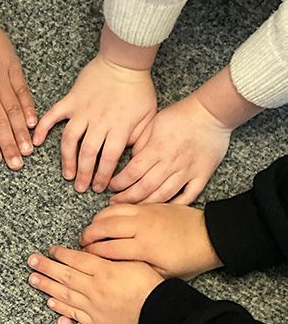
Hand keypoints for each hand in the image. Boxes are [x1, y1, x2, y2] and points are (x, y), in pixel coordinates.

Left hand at [28, 247, 162, 323]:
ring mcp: (94, 307)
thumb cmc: (152, 287)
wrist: (162, 316)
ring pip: (64, 294)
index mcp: (105, 271)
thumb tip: (93, 254)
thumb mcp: (134, 263)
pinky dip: (60, 308)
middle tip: (31, 261)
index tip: (51, 250)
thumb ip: (111, 258)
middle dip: (46, 267)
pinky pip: (74, 314)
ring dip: (47, 286)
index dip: (61, 254)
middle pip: (65, 275)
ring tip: (33, 278)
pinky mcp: (96, 323)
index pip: (76, 259)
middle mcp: (95, 288)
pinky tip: (50, 302)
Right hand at [33, 54, 156, 192]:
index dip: (103, 176)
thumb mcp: (149, 117)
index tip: (100, 187)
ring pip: (69, 140)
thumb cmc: (139, 89)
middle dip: (84, 174)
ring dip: (67, 159)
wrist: (124, 61)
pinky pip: (53, 115)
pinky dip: (42, 128)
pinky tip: (35, 141)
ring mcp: (82, 110)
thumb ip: (140, 139)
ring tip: (67, 174)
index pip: (109, 158)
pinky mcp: (71, 100)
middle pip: (87, 153)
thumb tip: (133, 159)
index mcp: (119, 127)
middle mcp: (98, 121)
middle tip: (81, 188)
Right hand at [81, 203, 222, 278]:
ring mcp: (145, 212)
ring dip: (96, 221)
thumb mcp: (164, 275)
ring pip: (110, 212)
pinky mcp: (150, 204)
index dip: (92, 253)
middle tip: (82, 243)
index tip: (85, 257)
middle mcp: (141, 227)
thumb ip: (138, 272)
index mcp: (144, 248)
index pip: (107, 249)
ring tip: (91, 230)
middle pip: (103, 227)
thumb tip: (115, 269)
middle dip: (88, 235)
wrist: (211, 236)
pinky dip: (110, 210)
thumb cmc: (189, 259)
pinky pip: (123, 204)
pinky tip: (106, 218)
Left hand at [109, 94, 231, 203]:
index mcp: (157, 148)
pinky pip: (188, 196)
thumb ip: (140, 143)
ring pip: (164, 195)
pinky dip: (175, 206)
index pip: (132, 172)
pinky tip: (162, 210)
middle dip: (127, 198)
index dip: (119, 183)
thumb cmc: (181, 115)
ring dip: (146, 204)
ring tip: (133, 209)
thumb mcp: (154, 123)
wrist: (211, 113)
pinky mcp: (202, 176)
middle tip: (115, 202)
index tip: (111, 187)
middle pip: (145, 187)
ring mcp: (187, 171)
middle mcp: (171, 162)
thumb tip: (129, 160)